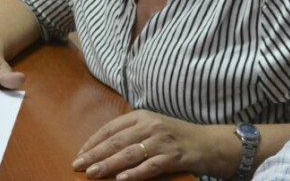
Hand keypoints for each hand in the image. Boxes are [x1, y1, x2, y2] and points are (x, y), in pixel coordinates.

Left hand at [72, 110, 208, 179]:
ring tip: (93, 173)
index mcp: (141, 116)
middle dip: (95, 154)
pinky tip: (121, 180)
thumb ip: (130, 134)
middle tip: (78, 166)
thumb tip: (101, 149)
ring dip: (109, 164)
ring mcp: (162, 140)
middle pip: (116, 141)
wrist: (210, 143)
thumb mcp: (152, 128)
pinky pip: (151, 166)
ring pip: (129, 153)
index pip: (110, 128)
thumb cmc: (176, 137)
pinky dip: (135, 173)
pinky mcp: (174, 156)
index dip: (93, 142)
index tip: (79, 155)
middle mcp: (150, 125)